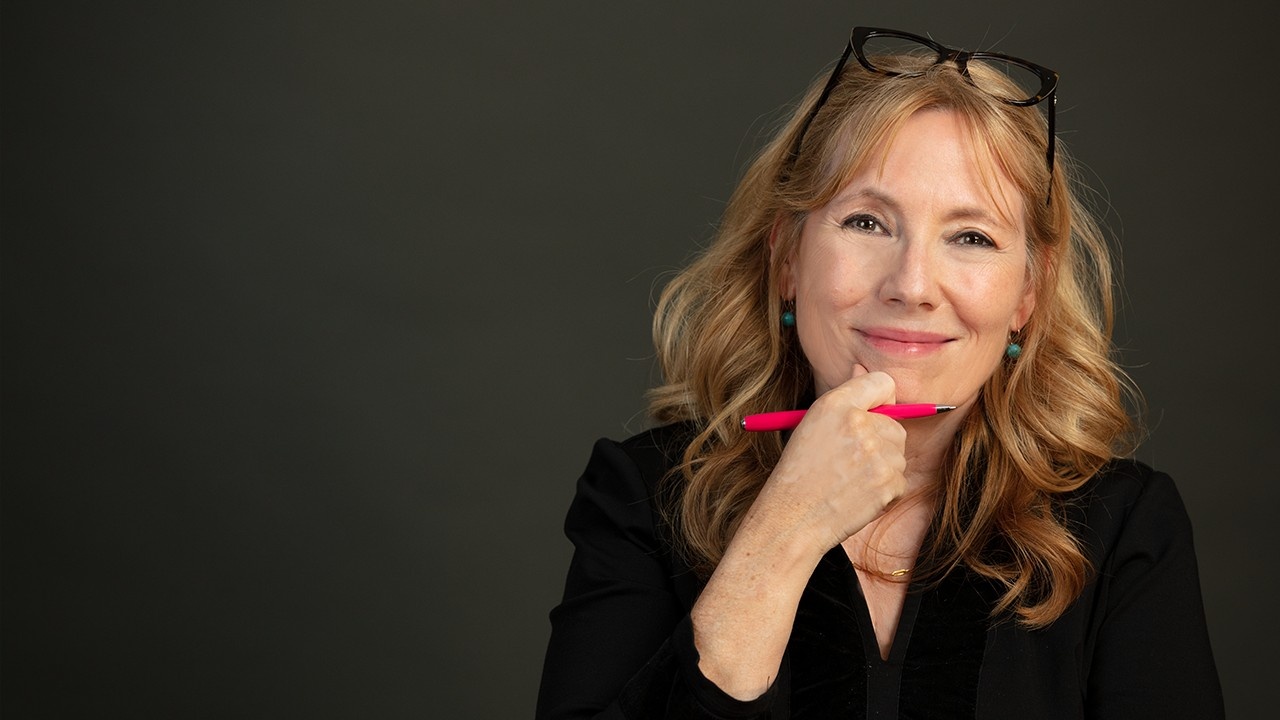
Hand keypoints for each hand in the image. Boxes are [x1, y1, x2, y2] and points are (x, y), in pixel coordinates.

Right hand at [745, 363, 908, 554]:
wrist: (793, 518)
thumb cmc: (799, 471)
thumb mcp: (811, 424)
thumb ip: (843, 397)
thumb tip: (862, 371)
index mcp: (836, 404)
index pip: (882, 382)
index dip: (880, 399)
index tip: (874, 413)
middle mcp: (859, 424)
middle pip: (896, 422)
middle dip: (881, 439)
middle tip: (852, 457)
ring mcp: (877, 455)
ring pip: (899, 453)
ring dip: (882, 465)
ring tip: (850, 478)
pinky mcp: (890, 483)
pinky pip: (899, 479)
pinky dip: (884, 489)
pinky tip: (857, 495)